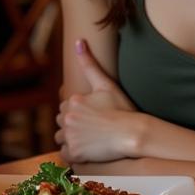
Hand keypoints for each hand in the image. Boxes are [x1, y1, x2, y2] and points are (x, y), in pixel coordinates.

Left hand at [56, 39, 141, 162]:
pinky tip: (87, 150)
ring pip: (61, 138)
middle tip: (93, 129)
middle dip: (73, 125)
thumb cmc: (123, 109)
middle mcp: (67, 117)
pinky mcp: (74, 153)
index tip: (93, 117)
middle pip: (62, 122)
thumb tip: (78, 41)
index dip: (78, 112)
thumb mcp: (106, 84)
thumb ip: (89, 64)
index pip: (65, 107)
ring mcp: (70, 136)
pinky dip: (73, 154)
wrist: (133, 133)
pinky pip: (65, 154)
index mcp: (72, 100)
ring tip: (89, 140)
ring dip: (71, 139)